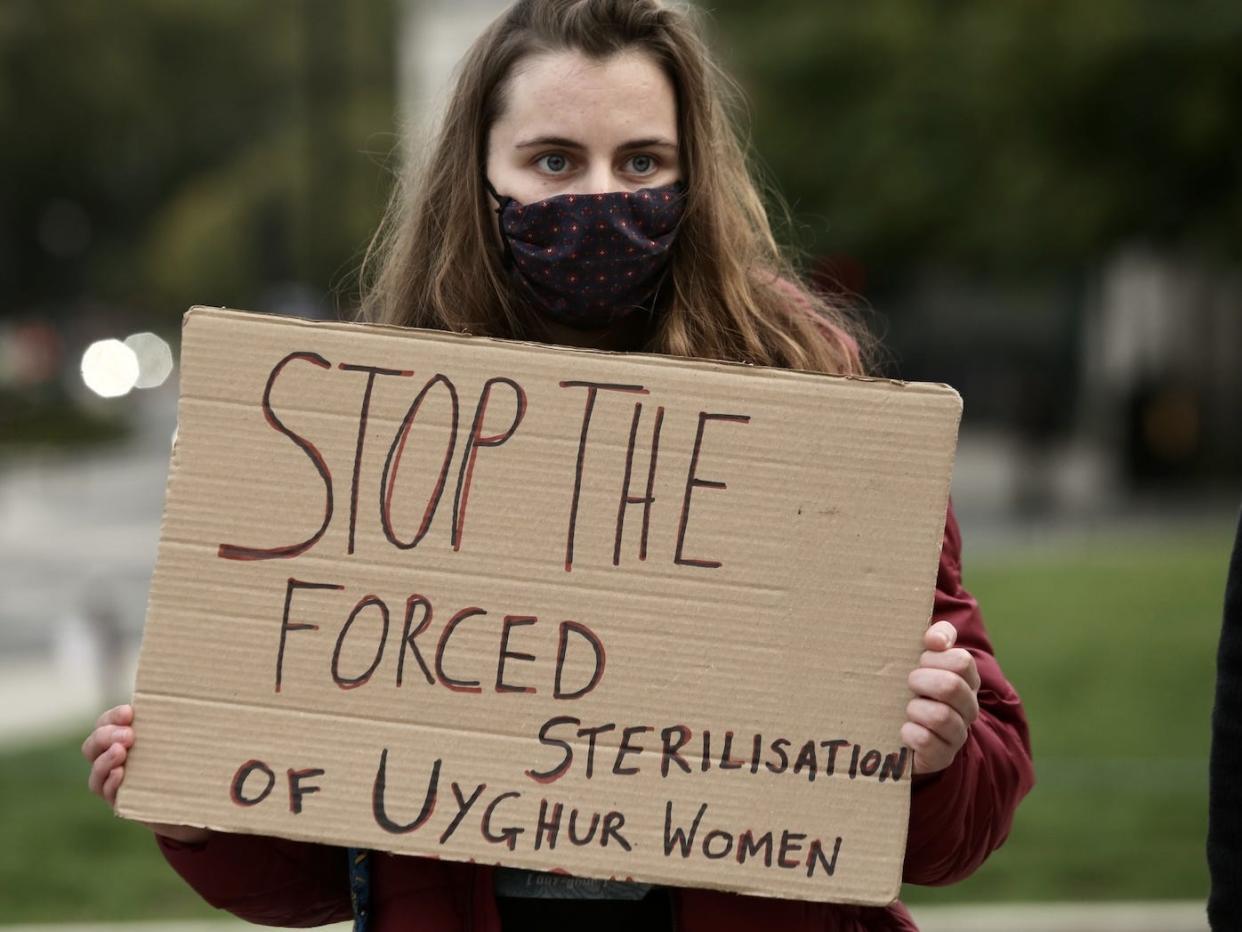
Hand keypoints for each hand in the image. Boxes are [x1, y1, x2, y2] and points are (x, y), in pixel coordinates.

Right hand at [82, 704, 211, 844]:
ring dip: (105, 760)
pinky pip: (108, 794)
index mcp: (126, 738)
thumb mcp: (186, 736)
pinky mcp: (125, 804)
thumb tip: (202, 696)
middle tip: (128, 735)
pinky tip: (120, 774)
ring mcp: (117, 783)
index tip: (129, 712)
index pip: (106, 723)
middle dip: (106, 736)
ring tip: (120, 752)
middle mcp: (116, 760)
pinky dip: (111, 783)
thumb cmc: (191, 758)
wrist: (201, 798)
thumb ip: (185, 721)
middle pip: (93, 746)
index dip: (113, 716)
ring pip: (96, 772)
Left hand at [901, 620, 979, 774]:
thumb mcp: (925, 657)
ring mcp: (957, 733)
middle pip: (951, 686)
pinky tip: (904, 729)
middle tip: (909, 683)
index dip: (935, 657)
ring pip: (941, 716)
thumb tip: (935, 639)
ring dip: (916, 708)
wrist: (906, 733)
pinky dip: (910, 733)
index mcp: (967, 680)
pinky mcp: (942, 756)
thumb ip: (937, 637)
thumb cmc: (917, 685)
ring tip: (907, 708)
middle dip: (921, 681)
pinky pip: (927, 742)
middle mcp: (968, 707)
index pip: (962, 661)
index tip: (919, 659)